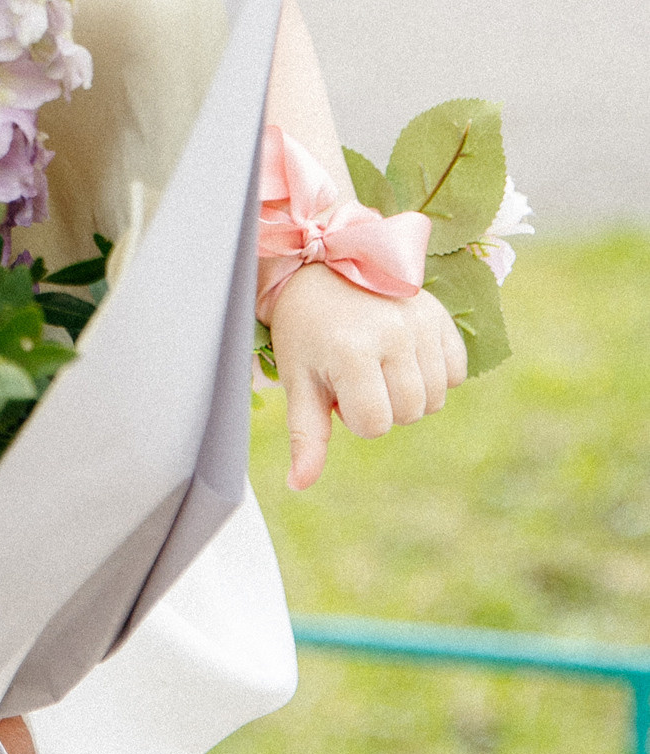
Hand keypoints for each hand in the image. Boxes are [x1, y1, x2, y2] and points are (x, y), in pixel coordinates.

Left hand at [268, 261, 466, 493]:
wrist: (322, 267)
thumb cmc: (305, 330)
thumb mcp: (299, 380)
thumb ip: (306, 435)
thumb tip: (298, 485)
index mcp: (351, 352)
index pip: (374, 426)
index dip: (353, 417)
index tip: (335, 387)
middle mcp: (392, 334)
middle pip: (409, 413)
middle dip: (381, 405)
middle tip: (355, 372)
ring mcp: (420, 322)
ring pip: (435, 398)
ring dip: (407, 392)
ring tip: (378, 362)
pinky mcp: (439, 313)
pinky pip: (456, 370)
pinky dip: (435, 373)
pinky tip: (405, 353)